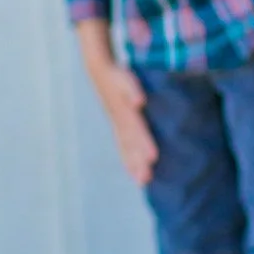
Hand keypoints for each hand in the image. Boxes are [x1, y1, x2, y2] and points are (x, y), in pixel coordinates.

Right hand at [91, 56, 158, 185]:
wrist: (100, 72)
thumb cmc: (118, 77)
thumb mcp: (124, 79)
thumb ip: (131, 90)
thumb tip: (139, 102)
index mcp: (124, 111)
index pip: (136, 130)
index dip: (144, 144)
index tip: (153, 159)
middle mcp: (120, 121)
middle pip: (130, 144)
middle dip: (139, 161)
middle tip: (147, 178)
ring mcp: (117, 124)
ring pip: (125, 148)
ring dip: (133, 164)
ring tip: (143, 181)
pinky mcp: (117, 126)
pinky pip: (122, 147)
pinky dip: (128, 160)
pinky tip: (134, 174)